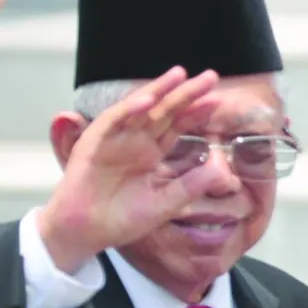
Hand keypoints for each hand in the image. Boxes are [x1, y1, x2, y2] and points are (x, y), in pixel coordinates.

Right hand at [38, 68, 222, 271]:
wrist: (85, 232)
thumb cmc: (122, 218)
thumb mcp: (165, 203)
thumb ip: (191, 185)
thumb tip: (222, 171)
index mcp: (152, 152)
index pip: (178, 126)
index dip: (196, 113)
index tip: (218, 100)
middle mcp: (136, 141)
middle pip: (165, 111)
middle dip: (186, 93)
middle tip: (211, 76)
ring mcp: (115, 139)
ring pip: (140, 108)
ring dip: (158, 90)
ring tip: (180, 74)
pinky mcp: (94, 143)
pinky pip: (113, 121)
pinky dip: (129, 109)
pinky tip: (149, 100)